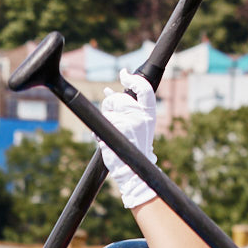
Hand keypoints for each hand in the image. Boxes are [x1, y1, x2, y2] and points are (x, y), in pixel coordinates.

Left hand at [98, 72, 158, 209]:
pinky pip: (102, 120)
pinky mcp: (118, 127)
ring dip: (105, 119)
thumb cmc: (132, 150)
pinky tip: (106, 142)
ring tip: (113, 135)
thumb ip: (125, 109)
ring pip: (108, 107)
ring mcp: (131, 121)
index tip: (124, 74)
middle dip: (110, 105)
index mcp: (149, 115)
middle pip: (118, 98)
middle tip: (113, 122)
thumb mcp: (135, 127)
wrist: (134, 172)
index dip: (133, 79)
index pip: (144, 89)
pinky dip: (99, 131)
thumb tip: (107, 91)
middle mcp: (142, 116)